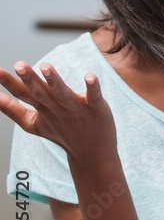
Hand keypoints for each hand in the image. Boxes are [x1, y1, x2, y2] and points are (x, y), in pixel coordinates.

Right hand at [0, 62, 116, 159]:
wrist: (91, 154)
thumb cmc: (62, 133)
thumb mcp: (33, 124)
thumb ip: (13, 111)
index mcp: (42, 109)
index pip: (23, 95)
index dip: (9, 83)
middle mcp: (57, 108)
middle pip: (41, 93)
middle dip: (30, 80)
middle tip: (19, 65)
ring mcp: (77, 109)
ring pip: (63, 94)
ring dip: (55, 81)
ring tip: (46, 67)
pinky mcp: (96, 109)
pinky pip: (94, 97)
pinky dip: (93, 88)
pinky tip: (90, 77)